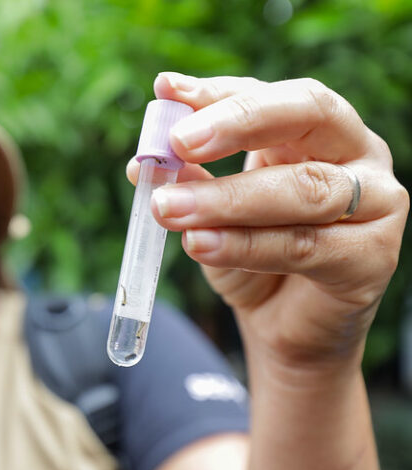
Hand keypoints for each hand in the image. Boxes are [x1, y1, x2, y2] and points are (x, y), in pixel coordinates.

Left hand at [128, 73, 408, 366]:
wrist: (285, 328)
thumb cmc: (252, 256)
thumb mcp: (212, 212)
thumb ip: (189, 181)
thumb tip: (142, 161)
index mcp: (315, 130)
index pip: (268, 94)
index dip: (217, 93)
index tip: (167, 92)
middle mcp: (355, 153)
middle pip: (308, 113)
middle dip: (237, 123)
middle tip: (177, 142)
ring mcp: (376, 202)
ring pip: (304, 187)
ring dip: (227, 198)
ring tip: (168, 207)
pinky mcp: (373, 257)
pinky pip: (304, 245)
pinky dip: (245, 245)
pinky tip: (199, 244)